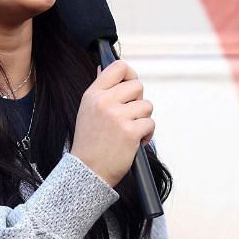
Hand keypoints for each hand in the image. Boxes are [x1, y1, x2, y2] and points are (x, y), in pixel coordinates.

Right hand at [70, 60, 155, 185]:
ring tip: (129, 131)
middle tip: (128, 117)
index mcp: (93, 94)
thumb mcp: (87, 110)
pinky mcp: (130, 132)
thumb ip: (100, 89)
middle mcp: (104, 102)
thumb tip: (104, 66)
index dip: (130, 74)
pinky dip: (147, 134)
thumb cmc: (90, 143)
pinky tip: (134, 142)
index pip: (118, 67)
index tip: (131, 86)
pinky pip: (150, 124)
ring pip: (147, 106)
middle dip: (138, 102)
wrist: (87, 172)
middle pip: (138, 86)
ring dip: (143, 119)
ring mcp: (117, 116)